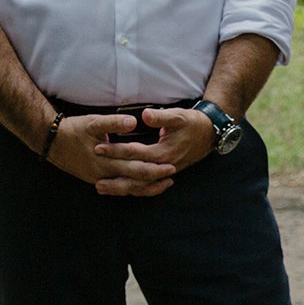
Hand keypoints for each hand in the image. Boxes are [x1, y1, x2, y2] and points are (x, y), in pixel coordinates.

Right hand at [51, 114, 177, 196]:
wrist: (52, 143)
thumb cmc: (74, 130)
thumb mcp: (93, 123)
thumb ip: (114, 123)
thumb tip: (133, 122)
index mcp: (106, 159)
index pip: (136, 166)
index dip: (154, 167)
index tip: (170, 165)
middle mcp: (104, 173)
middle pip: (135, 180)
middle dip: (155, 179)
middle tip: (172, 174)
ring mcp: (100, 179)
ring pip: (128, 188)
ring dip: (146, 187)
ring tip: (163, 184)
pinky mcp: (96, 180)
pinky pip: (119, 189)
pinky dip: (133, 189)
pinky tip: (141, 186)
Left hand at [84, 107, 214, 196]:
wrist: (209, 134)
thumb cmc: (192, 123)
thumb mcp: (178, 116)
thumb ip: (161, 117)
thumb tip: (145, 115)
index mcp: (163, 152)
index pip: (134, 153)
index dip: (116, 151)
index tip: (98, 148)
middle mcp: (163, 166)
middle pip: (135, 174)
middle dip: (114, 175)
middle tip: (94, 176)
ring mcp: (164, 172)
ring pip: (140, 185)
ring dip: (120, 187)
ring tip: (100, 188)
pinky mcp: (164, 174)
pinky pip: (146, 186)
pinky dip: (132, 189)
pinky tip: (119, 189)